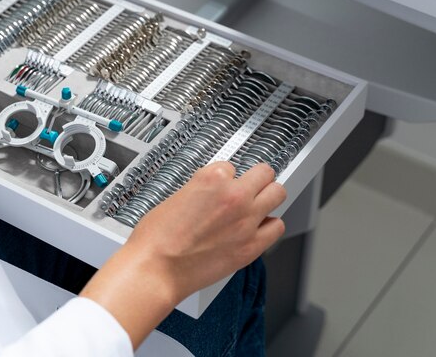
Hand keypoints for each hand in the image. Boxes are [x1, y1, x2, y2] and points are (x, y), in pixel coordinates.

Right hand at [80, 162, 285, 348]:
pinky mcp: (251, 246)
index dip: (226, 176)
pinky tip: (259, 227)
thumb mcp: (175, 198)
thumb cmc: (157, 238)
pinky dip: (270, 225)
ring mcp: (246, 221)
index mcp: (211, 179)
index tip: (223, 184)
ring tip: (259, 204)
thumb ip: (200, 191)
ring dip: (268, 197)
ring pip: (278, 194)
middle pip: (264, 173)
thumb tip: (210, 194)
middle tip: (251, 186)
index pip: (231, 165)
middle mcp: (233, 196)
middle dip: (257, 178)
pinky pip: (277, 226)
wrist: (156, 269)